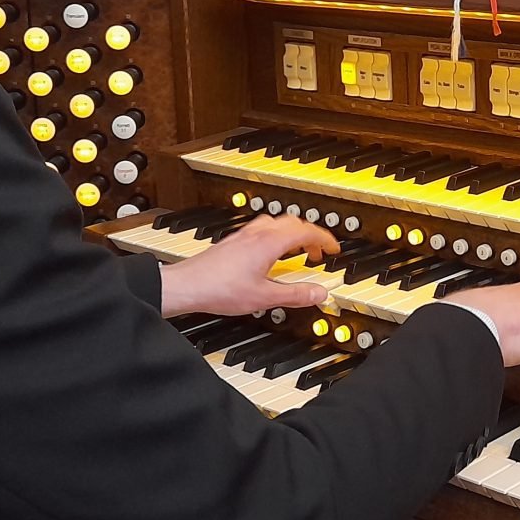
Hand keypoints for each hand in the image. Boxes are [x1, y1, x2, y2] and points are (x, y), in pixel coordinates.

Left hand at [158, 215, 338, 318]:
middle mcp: (257, 234)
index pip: (306, 231)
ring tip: (297, 250)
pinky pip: (262, 229)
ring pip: (276, 223)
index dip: (324, 239)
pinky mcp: (233, 242)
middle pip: (293, 222)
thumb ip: (295, 295)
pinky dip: (276, 237)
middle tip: (318, 251)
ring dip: (292, 233)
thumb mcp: (264, 297)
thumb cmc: (218, 288)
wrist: (186, 286)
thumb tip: (319, 293)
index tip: (333, 248)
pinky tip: (271, 254)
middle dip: (311, 235)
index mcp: (269, 242)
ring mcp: (243, 236)